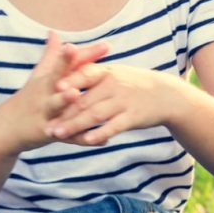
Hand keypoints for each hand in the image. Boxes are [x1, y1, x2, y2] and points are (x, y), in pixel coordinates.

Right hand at [0, 32, 106, 151]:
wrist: (6, 129)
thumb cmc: (28, 98)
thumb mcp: (38, 77)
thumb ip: (51, 55)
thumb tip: (55, 32)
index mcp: (48, 79)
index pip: (67, 62)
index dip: (84, 53)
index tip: (106, 45)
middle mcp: (45, 93)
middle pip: (58, 78)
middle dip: (68, 67)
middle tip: (78, 55)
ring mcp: (45, 113)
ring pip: (57, 106)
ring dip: (65, 100)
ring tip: (75, 94)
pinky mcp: (46, 133)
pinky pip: (68, 136)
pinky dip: (83, 139)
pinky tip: (102, 140)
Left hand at [49, 60, 184, 145]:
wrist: (167, 95)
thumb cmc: (135, 84)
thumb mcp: (115, 72)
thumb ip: (92, 72)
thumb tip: (65, 71)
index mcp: (107, 72)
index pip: (84, 74)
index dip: (69, 80)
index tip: (52, 87)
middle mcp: (114, 85)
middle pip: (84, 100)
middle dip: (63, 113)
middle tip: (46, 124)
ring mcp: (123, 101)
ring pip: (94, 114)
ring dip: (74, 125)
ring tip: (57, 134)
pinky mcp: (133, 117)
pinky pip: (113, 126)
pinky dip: (99, 134)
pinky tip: (86, 141)